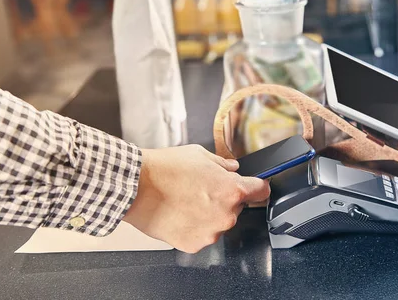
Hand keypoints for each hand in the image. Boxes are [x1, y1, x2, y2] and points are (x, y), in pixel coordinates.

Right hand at [122, 144, 269, 252]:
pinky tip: (180, 213)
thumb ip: (222, 164)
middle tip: (202, 189)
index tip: (256, 187)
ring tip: (186, 201)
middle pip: (237, 207)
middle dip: (224, 199)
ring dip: (209, 214)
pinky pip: (201, 234)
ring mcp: (211, 232)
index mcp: (232, 190)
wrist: (136, 188)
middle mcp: (226, 214)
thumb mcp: (199, 155)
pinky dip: (194, 226)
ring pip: (218, 222)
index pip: (261, 191)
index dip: (258, 186)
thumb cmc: (164, 170)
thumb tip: (232, 168)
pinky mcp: (194, 244)